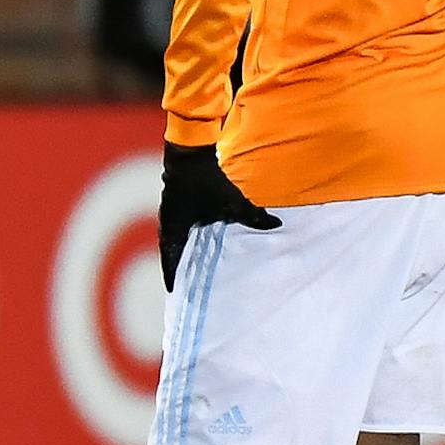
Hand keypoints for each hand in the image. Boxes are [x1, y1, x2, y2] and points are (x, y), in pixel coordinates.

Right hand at [158, 141, 279, 290]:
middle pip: (171, 252)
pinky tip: (196, 242)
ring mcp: (169, 212)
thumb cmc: (208, 178)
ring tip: (189, 268)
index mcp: (174, 226)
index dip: (172, 275)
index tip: (173, 292)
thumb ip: (253, 216)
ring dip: (180, 253)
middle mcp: (168, 222)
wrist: (190, 151)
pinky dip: (184, 239)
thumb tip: (277, 225)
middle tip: (184, 285)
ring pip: (174, 240)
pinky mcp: (176, 204)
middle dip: (178, 268)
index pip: (170, 257)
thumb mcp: (232, 200)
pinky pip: (178, 228)